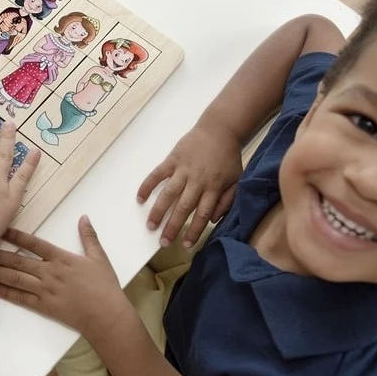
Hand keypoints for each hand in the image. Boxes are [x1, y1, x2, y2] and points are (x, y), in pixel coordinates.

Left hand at [0, 217, 122, 335]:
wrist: (106, 316)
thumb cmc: (105, 287)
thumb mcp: (99, 258)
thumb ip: (89, 237)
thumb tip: (84, 218)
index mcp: (62, 258)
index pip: (34, 243)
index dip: (16, 236)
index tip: (2, 229)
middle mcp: (49, 273)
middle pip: (19, 261)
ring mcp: (45, 290)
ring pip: (16, 278)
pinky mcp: (43, 306)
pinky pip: (20, 298)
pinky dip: (5, 292)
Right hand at [137, 123, 242, 248]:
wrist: (220, 129)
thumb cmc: (228, 157)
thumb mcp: (236, 180)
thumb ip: (227, 201)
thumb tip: (214, 220)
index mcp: (213, 188)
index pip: (202, 215)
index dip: (194, 231)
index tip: (186, 245)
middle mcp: (197, 181)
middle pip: (183, 208)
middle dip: (173, 227)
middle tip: (163, 243)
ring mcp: (183, 170)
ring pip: (168, 194)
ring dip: (158, 211)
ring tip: (150, 226)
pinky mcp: (172, 159)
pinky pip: (157, 174)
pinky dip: (147, 185)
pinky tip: (140, 198)